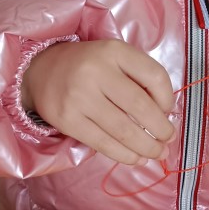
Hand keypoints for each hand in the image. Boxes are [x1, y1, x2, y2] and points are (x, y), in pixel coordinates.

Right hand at [22, 40, 174, 163]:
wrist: (40, 70)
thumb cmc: (88, 65)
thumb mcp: (115, 57)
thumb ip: (140, 77)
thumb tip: (165, 114)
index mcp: (114, 51)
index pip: (154, 76)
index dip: (168, 98)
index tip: (168, 111)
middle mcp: (96, 72)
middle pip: (141, 107)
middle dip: (161, 129)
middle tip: (168, 139)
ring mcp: (79, 97)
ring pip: (124, 130)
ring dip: (147, 147)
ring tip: (157, 153)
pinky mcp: (68, 120)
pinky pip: (103, 144)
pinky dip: (125, 155)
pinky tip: (136, 158)